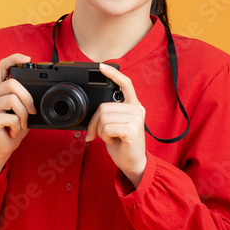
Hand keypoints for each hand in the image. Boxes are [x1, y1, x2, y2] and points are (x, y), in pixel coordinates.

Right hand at [0, 53, 36, 179]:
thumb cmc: (13, 128)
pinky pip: (12, 117)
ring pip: (13, 99)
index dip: (14, 58)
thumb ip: (25, 98)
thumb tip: (39, 90)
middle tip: (32, 112)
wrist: (2, 148)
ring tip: (21, 124)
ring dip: (24, 114)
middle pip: (12, 83)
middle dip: (28, 98)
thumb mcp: (22, 110)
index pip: (3, 66)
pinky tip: (13, 130)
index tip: (27, 58)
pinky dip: (18, 125)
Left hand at [84, 63, 146, 184]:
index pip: (125, 84)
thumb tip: (93, 115)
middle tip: (98, 135)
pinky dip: (105, 137)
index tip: (101, 66)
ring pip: (104, 118)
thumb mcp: (115, 125)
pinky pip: (107, 128)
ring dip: (101, 132)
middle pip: (104, 107)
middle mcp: (137, 109)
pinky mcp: (133, 129)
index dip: (113, 74)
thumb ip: (109, 114)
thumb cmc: (123, 145)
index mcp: (133, 105)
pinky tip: (114, 141)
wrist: (133, 163)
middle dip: (95, 123)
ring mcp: (136, 118)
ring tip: (111, 138)